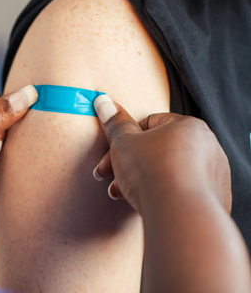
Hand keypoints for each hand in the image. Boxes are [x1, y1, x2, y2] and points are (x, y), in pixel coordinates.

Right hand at [92, 95, 231, 213]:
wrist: (180, 216)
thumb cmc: (153, 172)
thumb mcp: (123, 142)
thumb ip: (114, 123)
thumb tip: (103, 101)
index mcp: (188, 126)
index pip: (149, 124)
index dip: (124, 140)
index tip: (110, 155)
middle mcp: (208, 147)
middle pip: (158, 150)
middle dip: (129, 164)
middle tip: (109, 177)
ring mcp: (214, 175)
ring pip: (169, 172)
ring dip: (142, 181)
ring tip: (123, 193)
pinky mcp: (214, 200)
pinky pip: (182, 192)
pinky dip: (164, 195)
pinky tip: (147, 204)